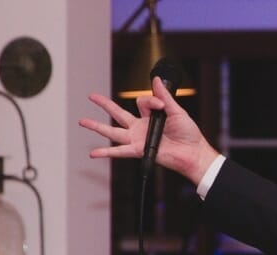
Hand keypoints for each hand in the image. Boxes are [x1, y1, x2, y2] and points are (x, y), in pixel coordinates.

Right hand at [78, 76, 218, 185]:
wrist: (193, 153)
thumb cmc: (189, 134)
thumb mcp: (176, 111)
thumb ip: (164, 96)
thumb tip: (157, 79)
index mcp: (150, 117)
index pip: (141, 102)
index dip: (151, 101)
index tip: (161, 106)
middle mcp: (141, 128)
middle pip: (118, 114)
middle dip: (104, 105)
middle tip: (92, 96)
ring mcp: (138, 140)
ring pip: (113, 132)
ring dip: (97, 127)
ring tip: (82, 122)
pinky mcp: (139, 150)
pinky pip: (119, 151)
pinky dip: (106, 152)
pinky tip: (93, 153)